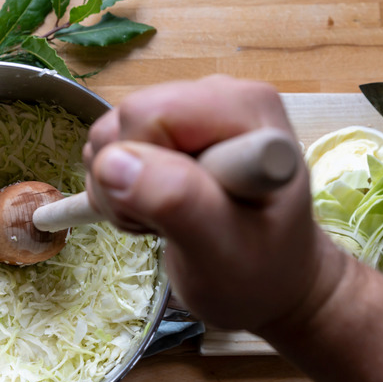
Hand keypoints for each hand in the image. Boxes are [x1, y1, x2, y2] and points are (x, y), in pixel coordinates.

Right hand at [84, 75, 344, 330]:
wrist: (272, 285)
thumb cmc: (258, 274)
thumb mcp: (222, 250)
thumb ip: (176, 200)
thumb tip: (112, 163)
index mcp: (246, 109)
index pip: (151, 114)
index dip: (144, 167)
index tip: (180, 215)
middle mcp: (218, 96)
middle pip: (128, 119)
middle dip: (128, 180)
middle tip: (167, 224)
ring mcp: (190, 111)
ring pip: (111, 134)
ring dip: (120, 188)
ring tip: (167, 221)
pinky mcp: (167, 130)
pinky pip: (110, 147)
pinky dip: (118, 187)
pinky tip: (156, 210)